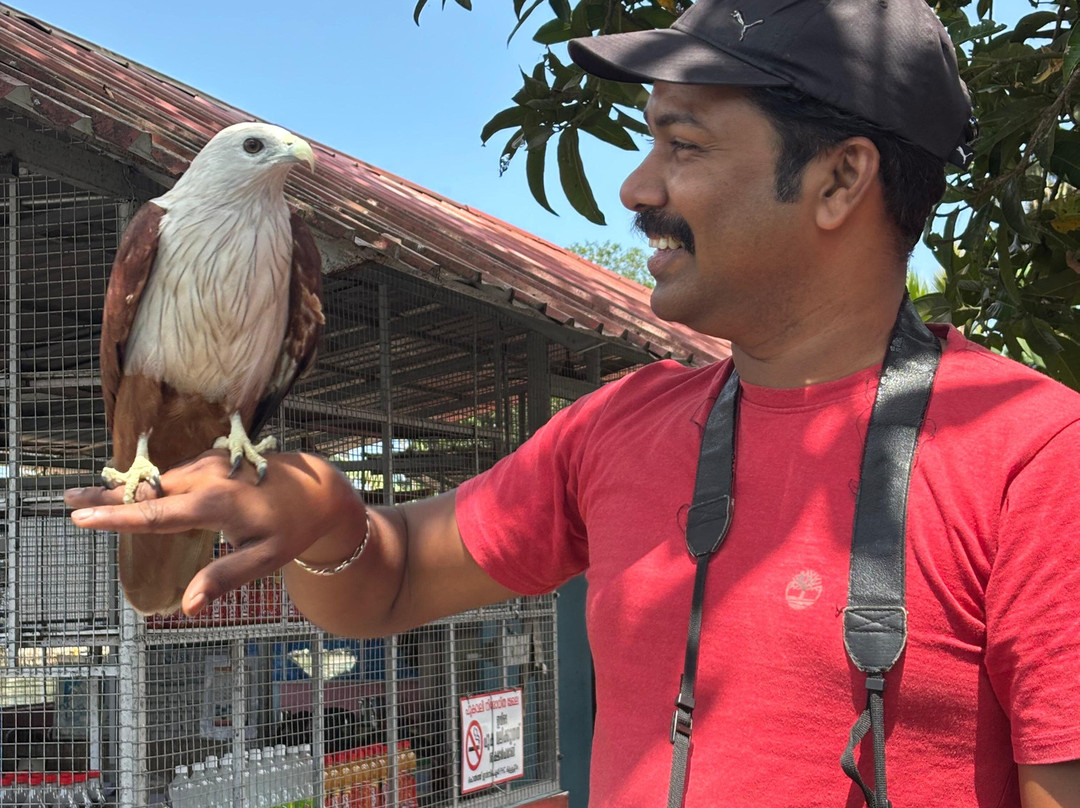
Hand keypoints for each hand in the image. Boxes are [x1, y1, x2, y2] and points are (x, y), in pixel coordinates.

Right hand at [64, 450, 364, 615]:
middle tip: (67, 500)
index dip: (116, 517)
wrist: (321, 489)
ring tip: (89, 498)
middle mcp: (208, 478)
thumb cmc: (294, 528)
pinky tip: (136, 493)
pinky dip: (154, 484)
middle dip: (108, 497)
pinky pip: (176, 474)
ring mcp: (211, 465)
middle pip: (149, 491)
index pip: (155, 514)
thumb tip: (187, 607)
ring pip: (161, 480)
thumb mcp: (266, 560)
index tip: (81, 517)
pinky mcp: (215, 460)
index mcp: (215, 503)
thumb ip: (225, 579)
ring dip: (128, 490)